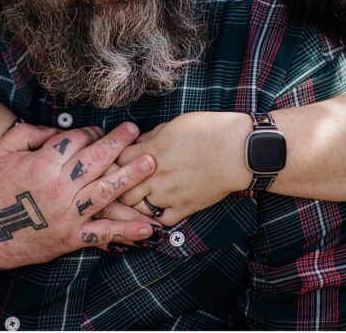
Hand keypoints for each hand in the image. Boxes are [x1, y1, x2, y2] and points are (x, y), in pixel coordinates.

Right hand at [0, 121, 156, 276]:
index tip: (97, 131)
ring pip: (105, 192)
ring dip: (131, 176)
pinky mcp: (71, 238)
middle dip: (118, 143)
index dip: (89, 132)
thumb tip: (56, 130)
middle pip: (96, 160)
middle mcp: (59, 188)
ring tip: (151, 163)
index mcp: (42, 165)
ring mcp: (67, 215)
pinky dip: (126, 232)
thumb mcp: (1, 152)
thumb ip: (29, 133)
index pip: (75, 141)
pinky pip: (102, 234)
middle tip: (135, 131)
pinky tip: (148, 227)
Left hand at [116, 112, 252, 225]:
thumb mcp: (173, 125)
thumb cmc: (207, 130)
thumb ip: (152, 136)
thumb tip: (138, 143)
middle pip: (121, 187)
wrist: (235, 150)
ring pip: (136, 207)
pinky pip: (161, 220)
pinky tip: (152, 214)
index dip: (111, 161)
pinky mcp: (184, 207)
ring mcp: (168, 194)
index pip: (117, 160)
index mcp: (151, 150)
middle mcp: (155, 174)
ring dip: (131, 204)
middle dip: (114, 186)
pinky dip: (153, 219)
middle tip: (111, 187)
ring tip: (127, 203)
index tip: (110, 162)